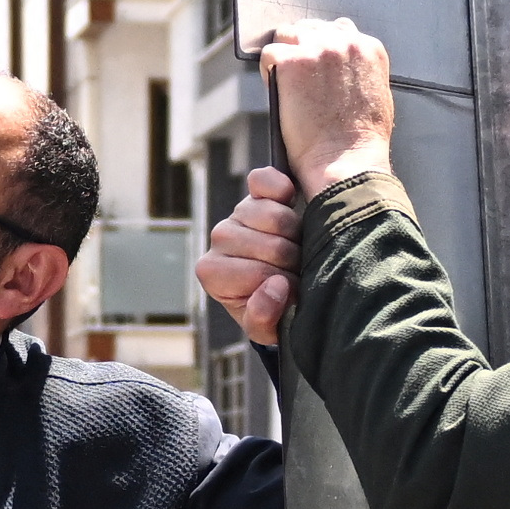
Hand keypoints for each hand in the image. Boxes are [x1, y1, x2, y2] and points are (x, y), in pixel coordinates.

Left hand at [196, 166, 303, 349]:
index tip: (290, 291)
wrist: (284, 289)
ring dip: (296, 234)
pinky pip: (264, 180)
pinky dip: (280, 188)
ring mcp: (238, 213)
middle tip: (297, 270)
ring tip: (296, 247)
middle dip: (293, 262)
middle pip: (271, 245)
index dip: (282, 284)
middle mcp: (219, 238)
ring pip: (274, 216)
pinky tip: (290, 202)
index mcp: (212, 273)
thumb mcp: (266, 328)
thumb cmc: (270, 309)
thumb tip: (275, 287)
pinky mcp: (255, 191)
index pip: (256, 274)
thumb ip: (263, 317)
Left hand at [247, 22, 397, 193]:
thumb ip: (361, 74)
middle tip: (296, 77)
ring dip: (283, 56)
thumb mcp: (377, 98)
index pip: (338, 30)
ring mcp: (317, 48)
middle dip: (301, 48)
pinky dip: (269, 72)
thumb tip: (342, 70)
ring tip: (285, 84)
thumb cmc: (361, 143)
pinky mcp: (291, 62)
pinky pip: (269, 55)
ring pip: (287, 36)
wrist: (347, 163)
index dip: (322, 48)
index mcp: (369, 48)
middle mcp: (344, 41)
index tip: (315, 66)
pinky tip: (278, 92)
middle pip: (310, 28)